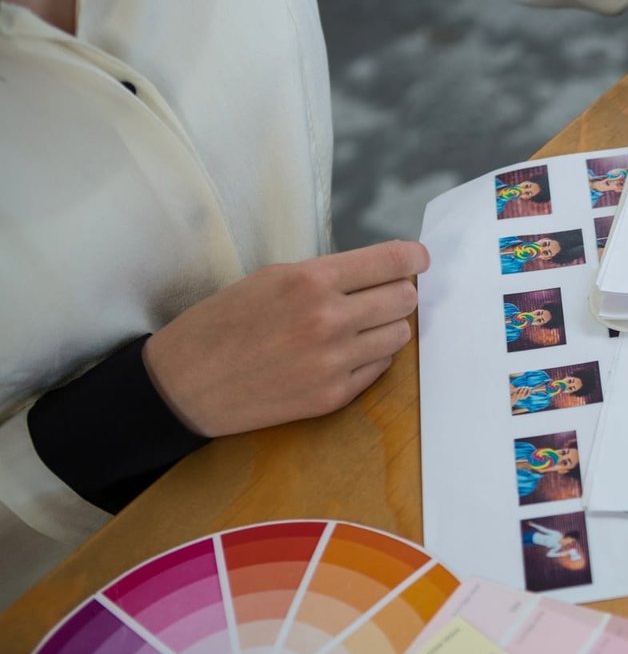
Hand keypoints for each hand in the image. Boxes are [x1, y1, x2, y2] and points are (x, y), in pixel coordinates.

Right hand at [143, 240, 428, 436]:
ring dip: (386, 327)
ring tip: (357, 327)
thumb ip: (324, 276)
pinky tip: (342, 354)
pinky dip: (370, 358)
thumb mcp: (268, 280)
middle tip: (381, 295)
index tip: (419, 258)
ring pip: (399, 335)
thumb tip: (378, 273)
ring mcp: (334, 362)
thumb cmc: (220, 324)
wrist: (183, 386)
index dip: (412, 257)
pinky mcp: (334, 396)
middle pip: (404, 299)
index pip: (390, 261)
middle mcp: (328, 320)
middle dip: (397, 293)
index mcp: (309, 281)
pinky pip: (379, 368)